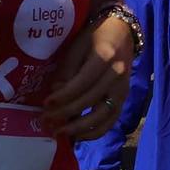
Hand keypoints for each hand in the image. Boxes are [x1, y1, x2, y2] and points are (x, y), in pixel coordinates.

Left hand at [43, 12, 135, 138]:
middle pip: (90, 100)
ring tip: (60, 132)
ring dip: (80, 127)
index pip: (82, 83)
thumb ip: (67, 72)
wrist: (122, 33)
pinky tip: (79, 136)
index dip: (63, 96)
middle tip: (46, 120)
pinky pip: (112, 120)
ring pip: (103, 115)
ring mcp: (123, 88)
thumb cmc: (94, 37)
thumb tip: (56, 97)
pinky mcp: (124, 97)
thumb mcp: (77, 47)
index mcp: (105, 57)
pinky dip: (96, 131)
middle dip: (66, 113)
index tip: (45, 104)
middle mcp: (117, 75)